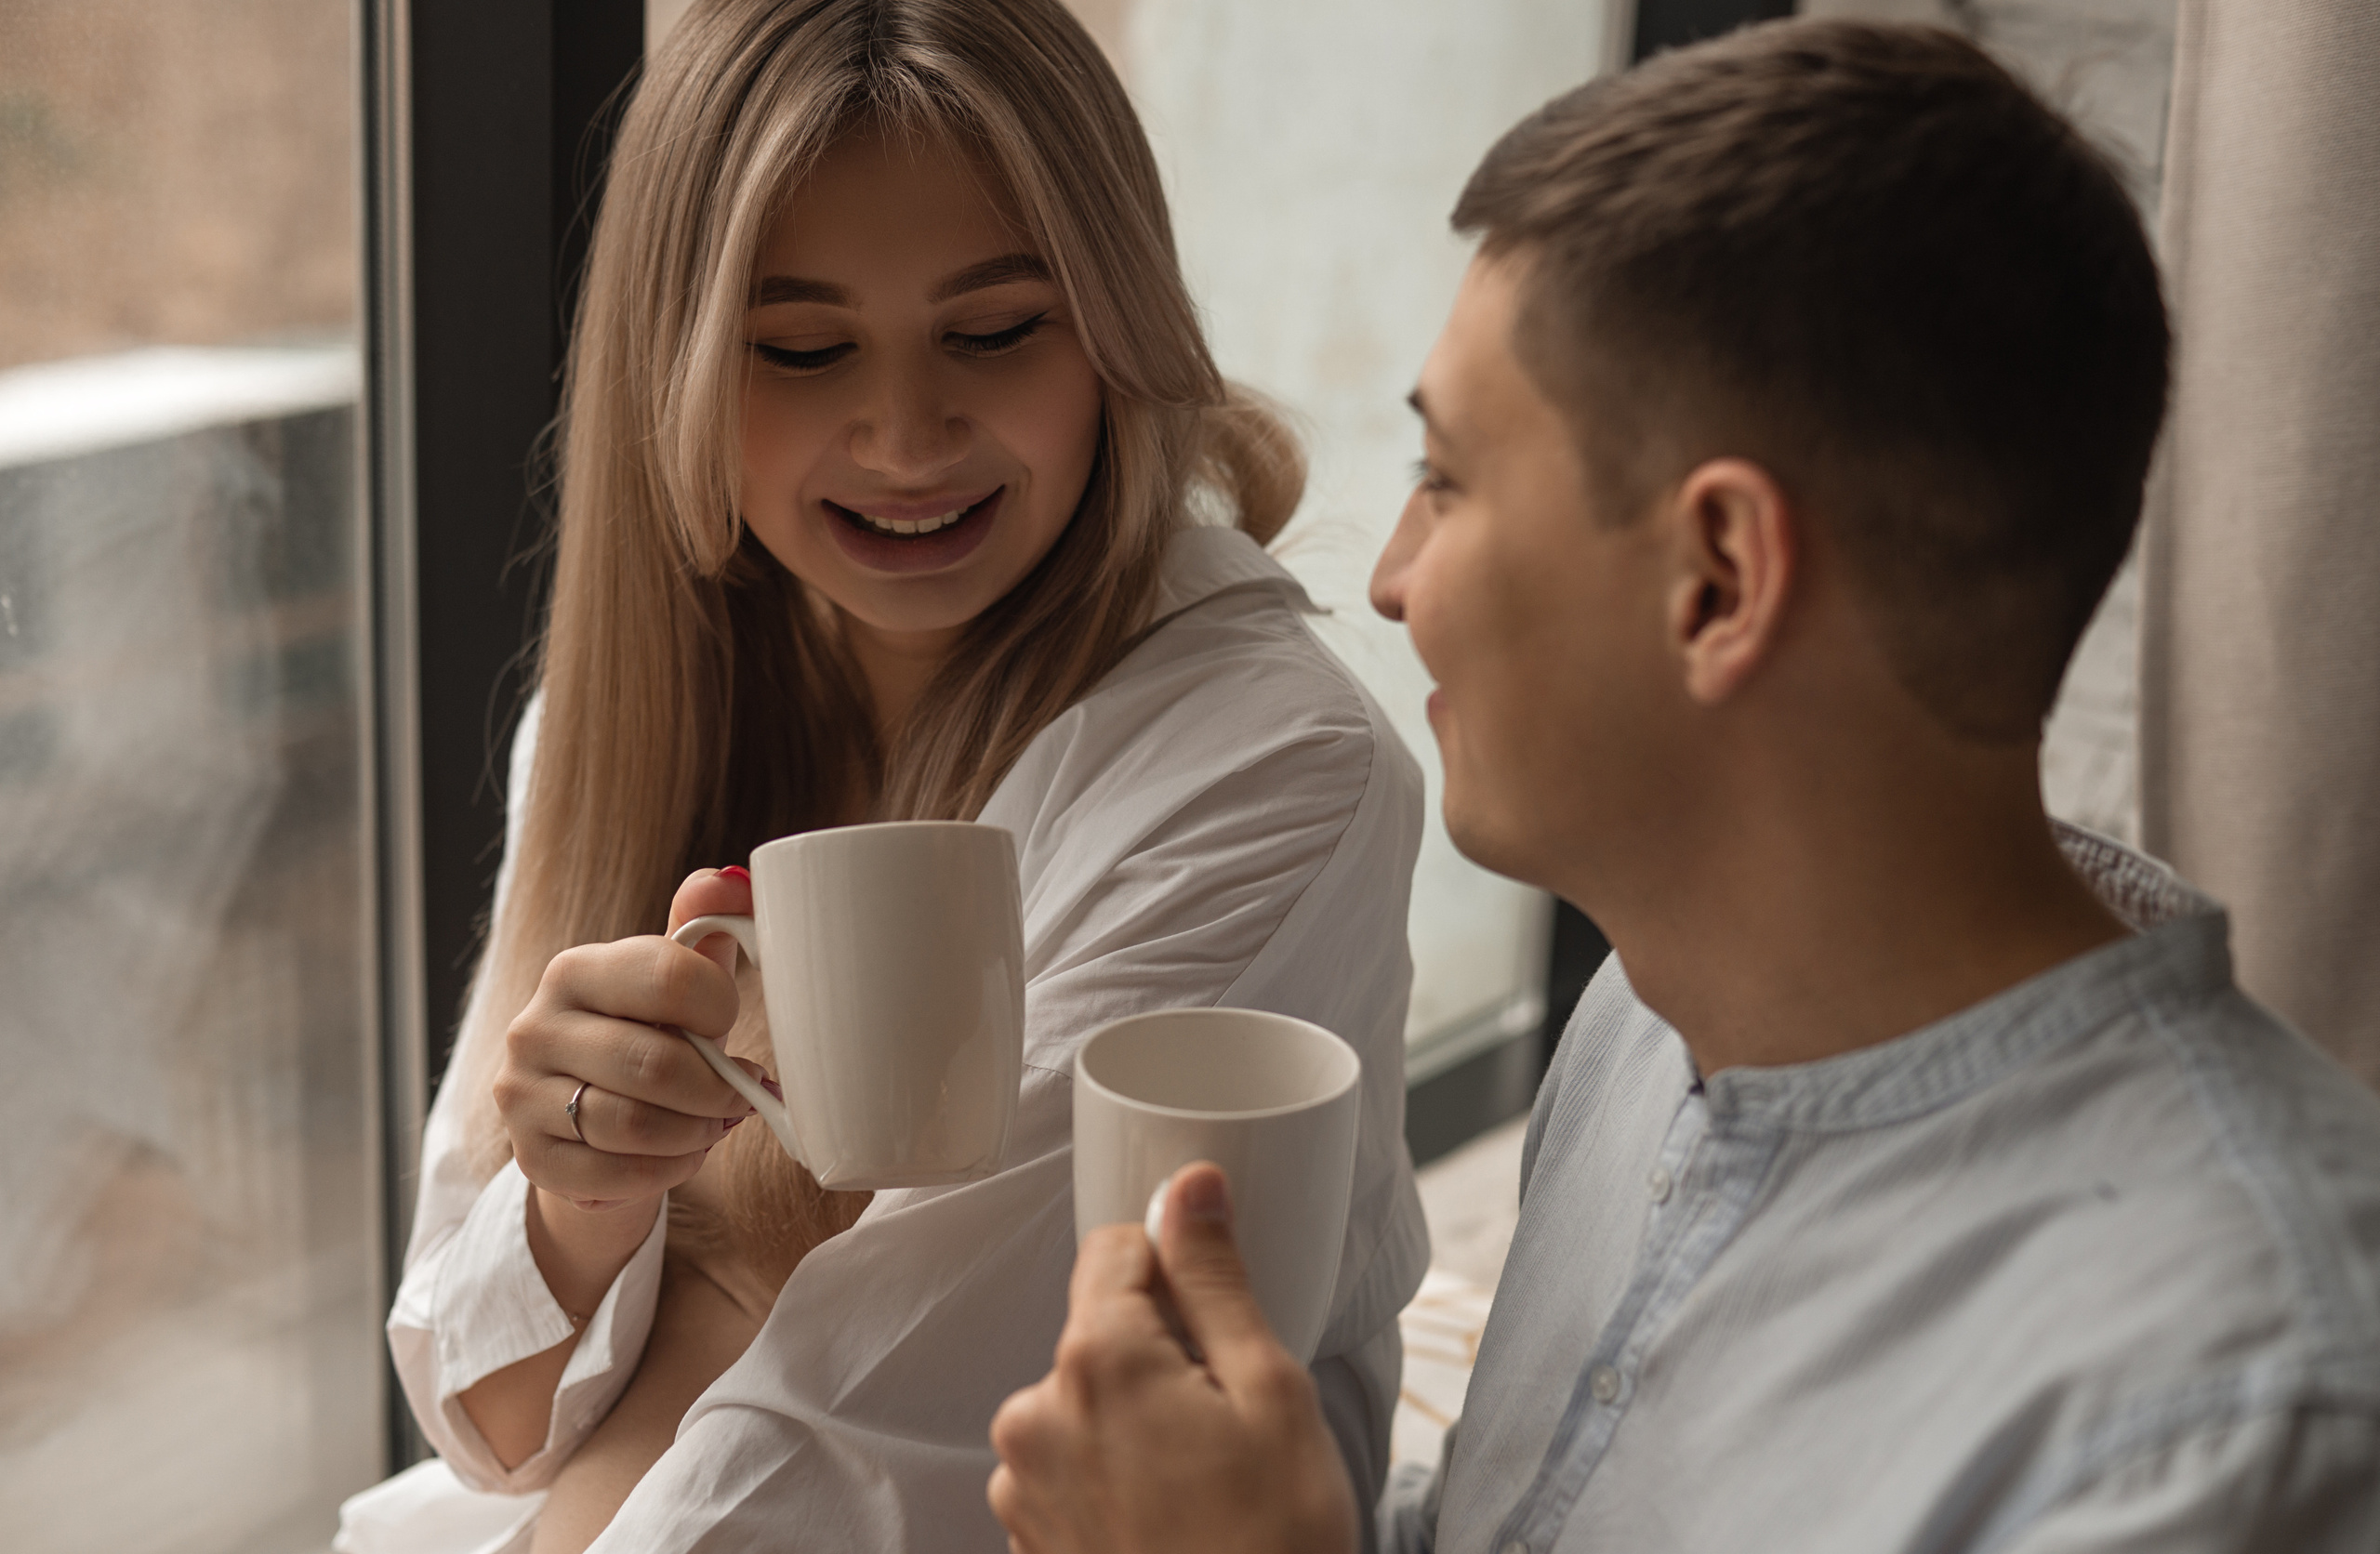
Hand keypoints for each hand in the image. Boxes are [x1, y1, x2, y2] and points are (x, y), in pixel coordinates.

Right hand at [496, 867, 763, 1220]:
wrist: (592, 1119)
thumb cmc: (651, 1037)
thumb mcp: (676, 981)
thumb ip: (705, 926)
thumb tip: (735, 881)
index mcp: (574, 971)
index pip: (668, 977)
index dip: (720, 1007)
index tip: (729, 1022)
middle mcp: (535, 1029)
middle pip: (655, 1064)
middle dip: (718, 1087)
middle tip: (743, 1092)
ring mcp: (522, 1097)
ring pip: (636, 1126)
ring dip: (698, 1132)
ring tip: (716, 1122)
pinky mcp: (530, 1159)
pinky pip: (616, 1175)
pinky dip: (669, 1169)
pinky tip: (685, 1153)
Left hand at [987, 1164, 1359, 1553]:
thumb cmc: (1273, 1548)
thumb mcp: (1269, 1392)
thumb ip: (1215, 1277)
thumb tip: (1187, 1184)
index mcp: (1095, 1361)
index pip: (1118, 1248)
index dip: (1180, 1275)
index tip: (1222, 1325)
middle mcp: (1034, 1416)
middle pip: (1100, 1330)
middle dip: (1162, 1356)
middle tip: (1229, 1427)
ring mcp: (1022, 1487)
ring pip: (1086, 1401)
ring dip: (1138, 1422)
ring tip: (1204, 1486)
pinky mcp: (1028, 1540)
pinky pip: (1071, 1468)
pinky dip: (1118, 1479)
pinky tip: (1174, 1521)